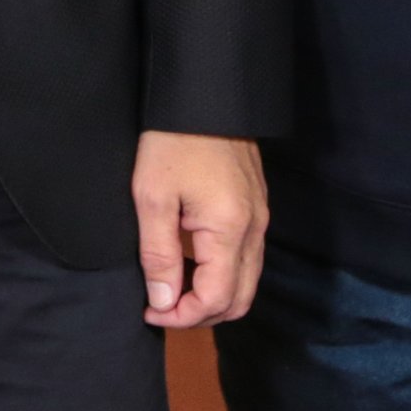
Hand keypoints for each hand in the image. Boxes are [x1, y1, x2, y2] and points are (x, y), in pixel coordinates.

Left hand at [132, 132, 267, 327]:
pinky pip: (246, 258)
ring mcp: (260, 218)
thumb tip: (164, 303)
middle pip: (240, 300)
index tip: (150, 311)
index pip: (216, 299)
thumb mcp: (153, 198)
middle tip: (162, 306)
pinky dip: (222, 274)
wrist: (205, 93)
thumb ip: (159, 256)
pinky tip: (190, 262)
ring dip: (212, 295)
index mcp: (230, 230)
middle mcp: (255, 230)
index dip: (182, 317)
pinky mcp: (256, 207)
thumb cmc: (174, 141)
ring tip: (172, 287)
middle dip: (201, 314)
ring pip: (247, 281)